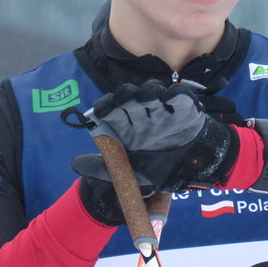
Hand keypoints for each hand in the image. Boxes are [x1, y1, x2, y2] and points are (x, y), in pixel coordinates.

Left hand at [80, 80, 236, 191]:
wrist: (191, 170)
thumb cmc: (158, 170)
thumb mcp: (130, 175)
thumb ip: (104, 169)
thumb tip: (75, 163)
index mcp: (127, 125)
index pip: (111, 108)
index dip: (105, 106)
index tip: (102, 112)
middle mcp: (142, 113)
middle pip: (130, 96)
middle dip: (125, 95)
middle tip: (123, 99)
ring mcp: (163, 109)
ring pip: (152, 91)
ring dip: (148, 91)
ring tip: (146, 97)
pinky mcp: (184, 108)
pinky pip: (179, 96)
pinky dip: (175, 94)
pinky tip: (170, 97)